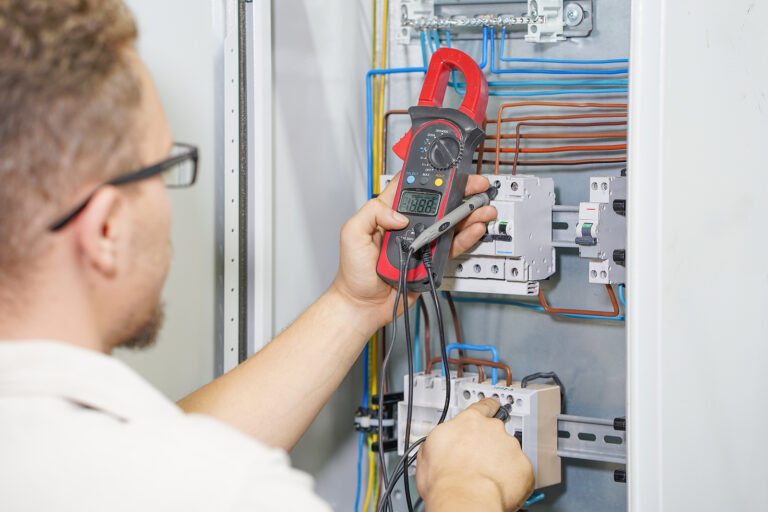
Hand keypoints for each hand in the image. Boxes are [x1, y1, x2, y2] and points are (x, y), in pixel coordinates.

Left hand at [330, 173, 496, 330]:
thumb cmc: (353, 272)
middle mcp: (407, 224)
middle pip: (438, 202)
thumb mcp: (352, 233)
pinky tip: (475, 228)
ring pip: (450, 222)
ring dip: (468, 213)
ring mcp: (421, 241)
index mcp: (388, 212)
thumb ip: (372, 213)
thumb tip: (400, 214)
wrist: (364, 304)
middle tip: (476, 186)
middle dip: (459, 192)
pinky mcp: (431, 258)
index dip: (428, 176)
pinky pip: (452, 245)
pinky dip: (466, 236)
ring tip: (482, 207)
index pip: (410, 186)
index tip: (445, 169)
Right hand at [415, 398, 534, 511]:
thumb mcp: (427, 450)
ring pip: (508, 452)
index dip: (488, 407)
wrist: (464, 499)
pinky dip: (512, 479)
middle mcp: (493, 429)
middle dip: (489, 445)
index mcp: (469, 421)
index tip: (492, 406)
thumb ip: (441, 439)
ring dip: (501, 462)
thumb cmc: (444, 478)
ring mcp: (510, 446)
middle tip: (478, 461)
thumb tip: (439, 444)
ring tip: (485, 478)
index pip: (483, 406)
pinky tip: (498, 486)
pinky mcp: (523, 466)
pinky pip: (520, 471)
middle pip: (495, 432)